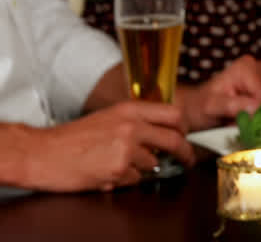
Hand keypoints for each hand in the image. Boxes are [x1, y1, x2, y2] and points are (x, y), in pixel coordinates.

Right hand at [24, 101, 195, 192]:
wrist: (43, 153)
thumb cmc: (71, 137)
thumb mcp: (108, 117)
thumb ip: (135, 121)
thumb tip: (162, 132)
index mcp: (130, 110)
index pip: (174, 114)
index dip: (184, 127)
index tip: (186, 135)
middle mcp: (132, 127)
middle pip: (175, 140)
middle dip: (184, 153)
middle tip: (187, 159)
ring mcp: (126, 149)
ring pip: (153, 163)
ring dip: (141, 168)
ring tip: (117, 163)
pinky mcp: (118, 169)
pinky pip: (135, 179)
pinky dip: (125, 179)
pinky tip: (106, 172)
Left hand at [177, 55, 260, 130]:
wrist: (195, 108)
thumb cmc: (199, 106)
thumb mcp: (212, 107)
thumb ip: (234, 106)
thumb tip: (257, 108)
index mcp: (246, 67)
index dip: (256, 113)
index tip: (238, 123)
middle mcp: (257, 67)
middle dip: (255, 115)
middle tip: (234, 121)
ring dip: (255, 116)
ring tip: (235, 119)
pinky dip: (256, 116)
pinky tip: (242, 116)